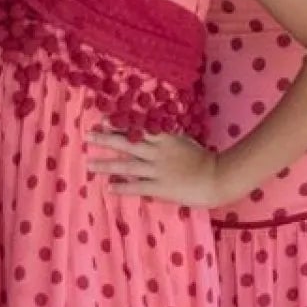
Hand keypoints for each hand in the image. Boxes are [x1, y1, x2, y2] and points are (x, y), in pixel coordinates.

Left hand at [87, 128, 224, 208]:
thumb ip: (167, 137)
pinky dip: (122, 187)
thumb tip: (151, 131)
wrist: (218, 177)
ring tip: (89, 164)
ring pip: (127, 166)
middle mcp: (158, 152)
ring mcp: (158, 170)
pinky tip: (108, 187)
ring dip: (107, 165)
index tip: (102, 119)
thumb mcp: (184, 141)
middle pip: (127, 143)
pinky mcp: (160, 187)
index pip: (138, 128)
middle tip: (87, 135)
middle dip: (106, 139)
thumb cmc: (203, 159)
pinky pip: (137, 187)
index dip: (119, 124)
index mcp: (165, 138)